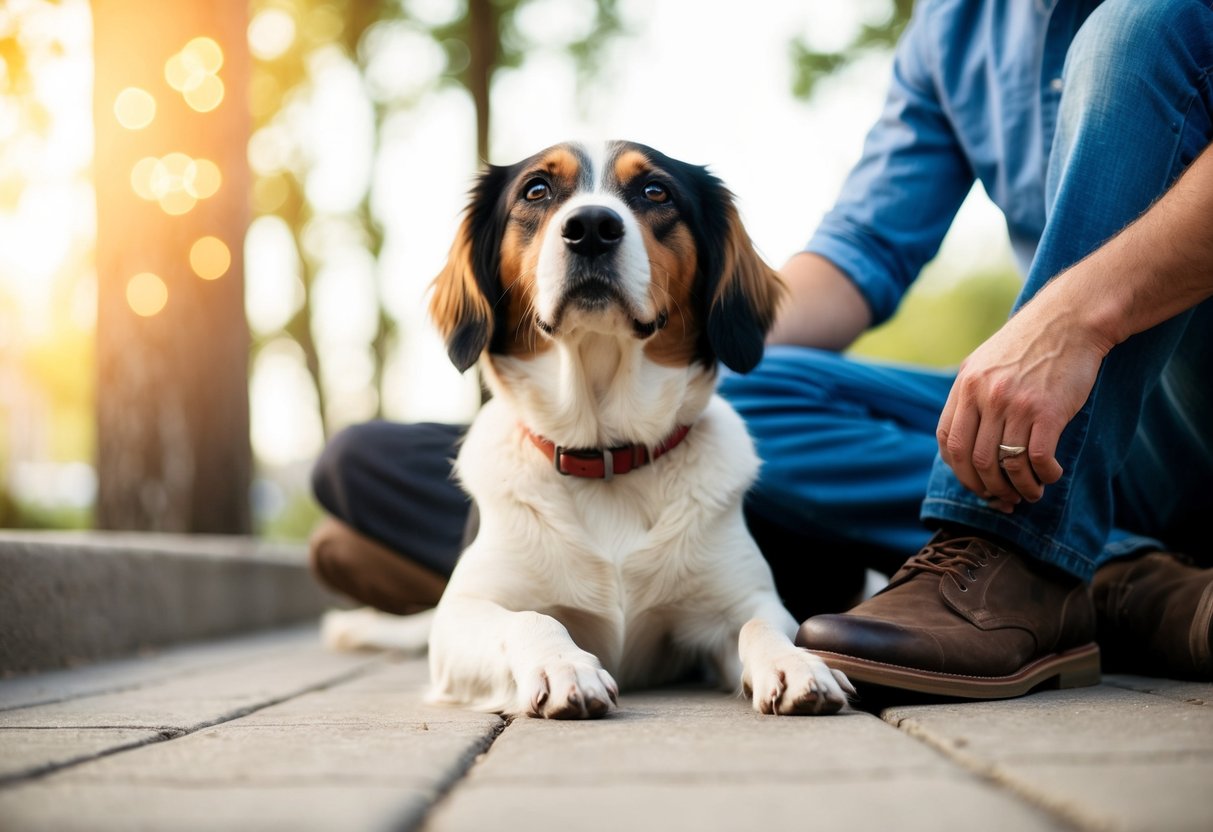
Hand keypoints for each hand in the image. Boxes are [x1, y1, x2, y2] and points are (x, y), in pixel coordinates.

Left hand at [936, 286, 1111, 511]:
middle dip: (988, 488)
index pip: (949, 441)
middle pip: (975, 460)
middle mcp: (986, 397)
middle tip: (1003, 499)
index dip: (959, 470)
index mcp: (966, 386)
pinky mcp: (1048, 411)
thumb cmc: (1029, 345)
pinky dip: (1043, 475)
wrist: (1070, 320)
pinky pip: (1038, 459)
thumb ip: (971, 396)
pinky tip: (1050, 475)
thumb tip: (963, 439)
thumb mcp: (985, 362)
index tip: (975, 483)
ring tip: (1030, 493)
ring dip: (1018, 488)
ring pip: (1006, 465)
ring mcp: (1015, 405)